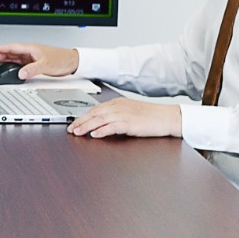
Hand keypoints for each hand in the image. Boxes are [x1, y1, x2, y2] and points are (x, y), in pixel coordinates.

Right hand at [0, 42, 78, 79]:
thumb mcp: (45, 65)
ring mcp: (31, 57)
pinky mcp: (34, 63)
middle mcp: (29, 52)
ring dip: (5, 62)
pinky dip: (12, 67)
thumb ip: (32, 69)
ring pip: (14, 58)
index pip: (10, 47)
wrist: (72, 62)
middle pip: (9, 53)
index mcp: (30, 48)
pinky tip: (10, 70)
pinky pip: (19, 64)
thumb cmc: (62, 59)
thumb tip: (20, 74)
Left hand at [67, 97, 181, 138]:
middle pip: (94, 113)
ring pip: (100, 120)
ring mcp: (124, 115)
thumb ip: (116, 114)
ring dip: (87, 126)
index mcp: (117, 103)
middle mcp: (118, 107)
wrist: (167, 117)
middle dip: (80, 121)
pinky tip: (94, 135)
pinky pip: (112, 127)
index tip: (74, 122)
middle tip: (71, 129)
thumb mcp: (130, 111)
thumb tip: (102, 122)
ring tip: (78, 132)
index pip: (95, 109)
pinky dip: (101, 131)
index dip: (83, 116)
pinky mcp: (130, 124)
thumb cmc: (151, 116)